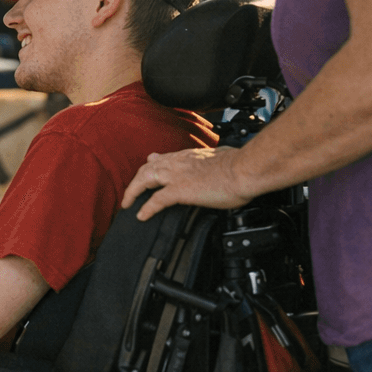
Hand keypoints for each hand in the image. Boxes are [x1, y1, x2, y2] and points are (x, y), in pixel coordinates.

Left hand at [120, 147, 251, 220]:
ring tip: (127, 204)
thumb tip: (220, 162)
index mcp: (189, 156)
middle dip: (136, 180)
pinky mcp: (180, 190)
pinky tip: (141, 215)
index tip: (148, 165)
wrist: (245, 169)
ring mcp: (177, 175)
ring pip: (145, 180)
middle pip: (147, 168)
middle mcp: (179, 162)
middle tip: (130, 192)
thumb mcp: (222, 157)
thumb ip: (214, 161)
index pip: (164, 158)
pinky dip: (146, 208)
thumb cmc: (240, 165)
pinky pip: (156, 200)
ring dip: (133, 192)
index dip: (152, 164)